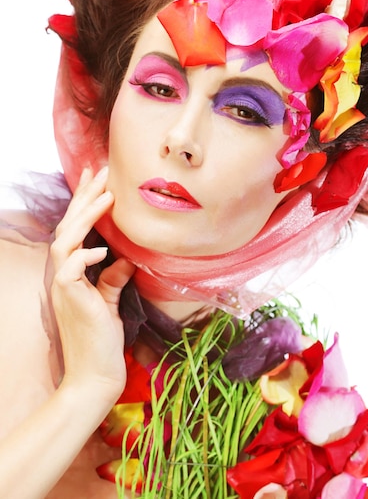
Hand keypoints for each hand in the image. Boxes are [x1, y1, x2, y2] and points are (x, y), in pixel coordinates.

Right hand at [50, 167, 134, 403]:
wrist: (96, 376)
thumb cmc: (102, 340)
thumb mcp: (110, 301)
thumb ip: (113, 279)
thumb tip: (124, 258)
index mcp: (73, 273)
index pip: (77, 230)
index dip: (85, 204)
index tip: (98, 180)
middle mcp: (64, 275)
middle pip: (69, 227)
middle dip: (84, 197)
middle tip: (100, 171)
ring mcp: (64, 287)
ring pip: (66, 241)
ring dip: (85, 216)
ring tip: (106, 194)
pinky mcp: (70, 299)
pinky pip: (71, 269)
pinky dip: (85, 255)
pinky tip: (104, 249)